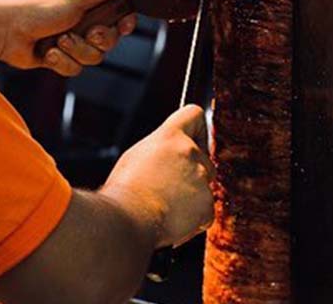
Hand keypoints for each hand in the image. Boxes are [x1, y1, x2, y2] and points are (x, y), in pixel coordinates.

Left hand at [0, 0, 136, 75]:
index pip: (116, 10)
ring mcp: (67, 37)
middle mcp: (77, 16)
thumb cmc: (37, 6)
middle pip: (109, 38)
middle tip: (90, 34)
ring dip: (77, 51)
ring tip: (59, 41)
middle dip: (100, 40)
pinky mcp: (56, 55)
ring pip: (92, 56)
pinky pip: (74, 67)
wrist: (3, 29)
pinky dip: (62, 62)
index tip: (123, 25)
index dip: (123, 21)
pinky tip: (48, 52)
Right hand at [100, 105, 215, 248]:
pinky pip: (206, 210)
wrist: (130, 218)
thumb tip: (168, 156)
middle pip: (203, 156)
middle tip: (170, 185)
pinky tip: (173, 218)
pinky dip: (194, 217)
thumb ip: (160, 150)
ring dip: (191, 195)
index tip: (193, 140)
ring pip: (204, 185)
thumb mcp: (136, 156)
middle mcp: (189, 152)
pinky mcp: (207, 205)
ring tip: (166, 205)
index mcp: (170, 136)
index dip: (197, 128)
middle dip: (192, 170)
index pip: (194, 115)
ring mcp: (201, 179)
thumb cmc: (125, 189)